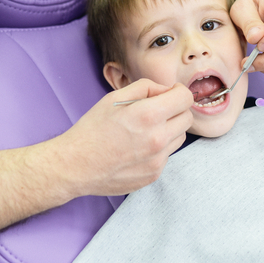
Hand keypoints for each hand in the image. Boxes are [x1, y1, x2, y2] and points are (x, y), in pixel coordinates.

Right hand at [60, 79, 193, 196]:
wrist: (76, 165)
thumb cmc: (92, 129)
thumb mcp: (114, 97)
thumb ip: (146, 87)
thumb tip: (166, 90)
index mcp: (148, 115)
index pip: (186, 98)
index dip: (178, 91)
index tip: (169, 93)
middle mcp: (158, 139)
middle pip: (187, 118)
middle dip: (176, 109)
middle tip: (157, 110)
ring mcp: (158, 160)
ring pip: (180, 137)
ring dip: (170, 129)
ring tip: (145, 129)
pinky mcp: (154, 174)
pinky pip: (167, 155)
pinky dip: (159, 147)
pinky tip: (138, 147)